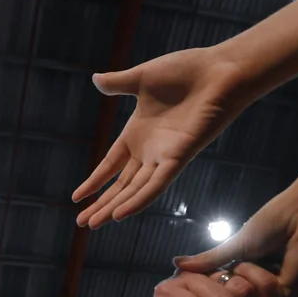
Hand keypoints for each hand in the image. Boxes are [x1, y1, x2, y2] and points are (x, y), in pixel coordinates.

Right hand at [72, 47, 251, 228]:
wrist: (220, 71)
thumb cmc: (187, 71)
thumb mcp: (142, 78)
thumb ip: (119, 84)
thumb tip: (96, 79)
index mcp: (138, 133)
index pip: (111, 165)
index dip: (95, 181)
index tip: (77, 197)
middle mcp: (150, 150)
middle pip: (121, 185)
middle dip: (100, 204)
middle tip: (82, 224)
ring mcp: (164, 156)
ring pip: (135, 191)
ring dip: (114, 208)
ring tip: (94, 225)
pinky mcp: (178, 157)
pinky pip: (155, 185)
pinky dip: (138, 200)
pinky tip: (119, 215)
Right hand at [172, 188, 297, 296]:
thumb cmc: (271, 223)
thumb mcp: (233, 245)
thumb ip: (207, 260)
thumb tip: (175, 263)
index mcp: (244, 271)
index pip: (218, 292)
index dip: (212, 286)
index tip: (210, 275)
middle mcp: (257, 283)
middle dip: (230, 284)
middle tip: (237, 266)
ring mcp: (273, 290)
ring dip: (249, 281)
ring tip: (259, 261)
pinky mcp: (289, 293)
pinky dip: (264, 284)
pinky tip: (274, 265)